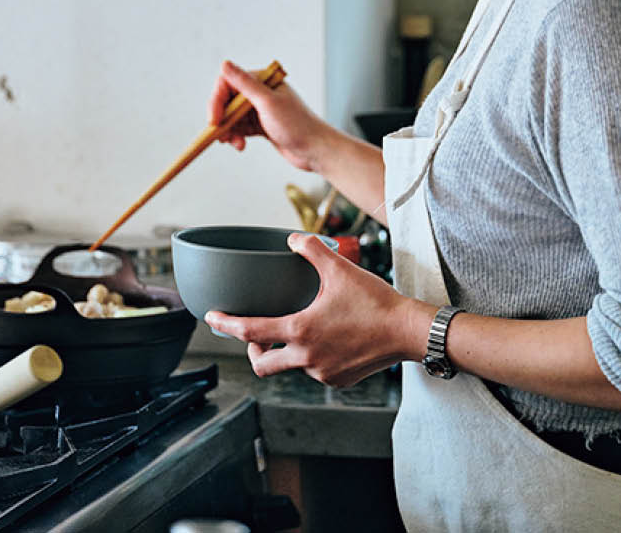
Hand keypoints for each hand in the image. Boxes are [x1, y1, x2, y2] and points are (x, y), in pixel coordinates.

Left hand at [205, 233, 425, 387]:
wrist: (408, 331)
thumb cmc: (376, 301)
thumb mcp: (340, 269)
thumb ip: (312, 250)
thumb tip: (293, 239)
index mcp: (300, 331)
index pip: (251, 331)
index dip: (226, 324)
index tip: (212, 317)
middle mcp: (307, 358)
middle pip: (263, 364)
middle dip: (253, 351)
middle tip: (255, 336)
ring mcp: (323, 373)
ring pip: (292, 367)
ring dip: (287, 352)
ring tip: (299, 331)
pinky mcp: (339, 381)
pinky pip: (315, 372)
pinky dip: (312, 359)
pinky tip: (325, 343)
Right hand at [208, 60, 329, 172]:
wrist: (315, 150)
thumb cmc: (297, 124)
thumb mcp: (268, 103)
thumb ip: (245, 84)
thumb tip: (224, 64)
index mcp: (262, 81)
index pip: (228, 84)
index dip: (217, 100)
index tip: (214, 119)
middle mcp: (260, 92)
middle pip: (228, 101)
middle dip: (222, 119)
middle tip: (221, 136)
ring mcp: (260, 109)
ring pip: (232, 117)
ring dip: (229, 130)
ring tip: (234, 143)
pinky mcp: (261, 125)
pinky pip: (240, 128)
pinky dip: (236, 136)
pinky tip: (240, 145)